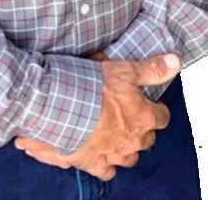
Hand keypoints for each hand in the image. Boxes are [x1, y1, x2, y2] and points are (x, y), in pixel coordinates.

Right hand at [15, 52, 179, 180]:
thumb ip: (151, 69)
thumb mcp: (124, 69)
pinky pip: (107, 171)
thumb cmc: (92, 87)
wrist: (61, 106)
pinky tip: (100, 152)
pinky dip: (106, 163)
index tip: (149, 103)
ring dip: (126, 147)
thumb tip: (174, 63)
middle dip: (142, 129)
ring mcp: (115, 154)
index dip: (156, 109)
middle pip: (148, 140)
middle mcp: (133, 140)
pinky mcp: (95, 163)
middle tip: (129, 116)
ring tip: (115, 134)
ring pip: (130, 157)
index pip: (162, 117)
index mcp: (143, 117)